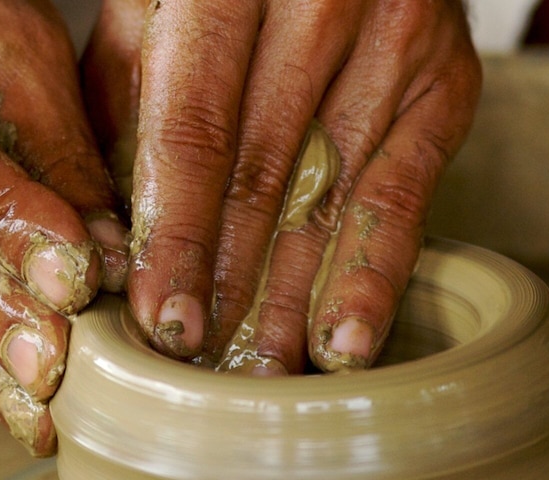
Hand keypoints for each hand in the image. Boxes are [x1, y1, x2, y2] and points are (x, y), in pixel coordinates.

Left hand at [82, 0, 481, 372]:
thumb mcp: (149, 1)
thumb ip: (119, 97)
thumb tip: (100, 234)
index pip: (196, 128)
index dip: (175, 232)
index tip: (160, 317)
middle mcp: (322, 2)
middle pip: (265, 171)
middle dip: (227, 282)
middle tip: (199, 368)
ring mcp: (396, 39)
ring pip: (334, 192)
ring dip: (295, 298)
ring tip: (261, 376)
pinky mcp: (448, 78)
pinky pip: (406, 192)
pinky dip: (373, 274)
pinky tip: (346, 340)